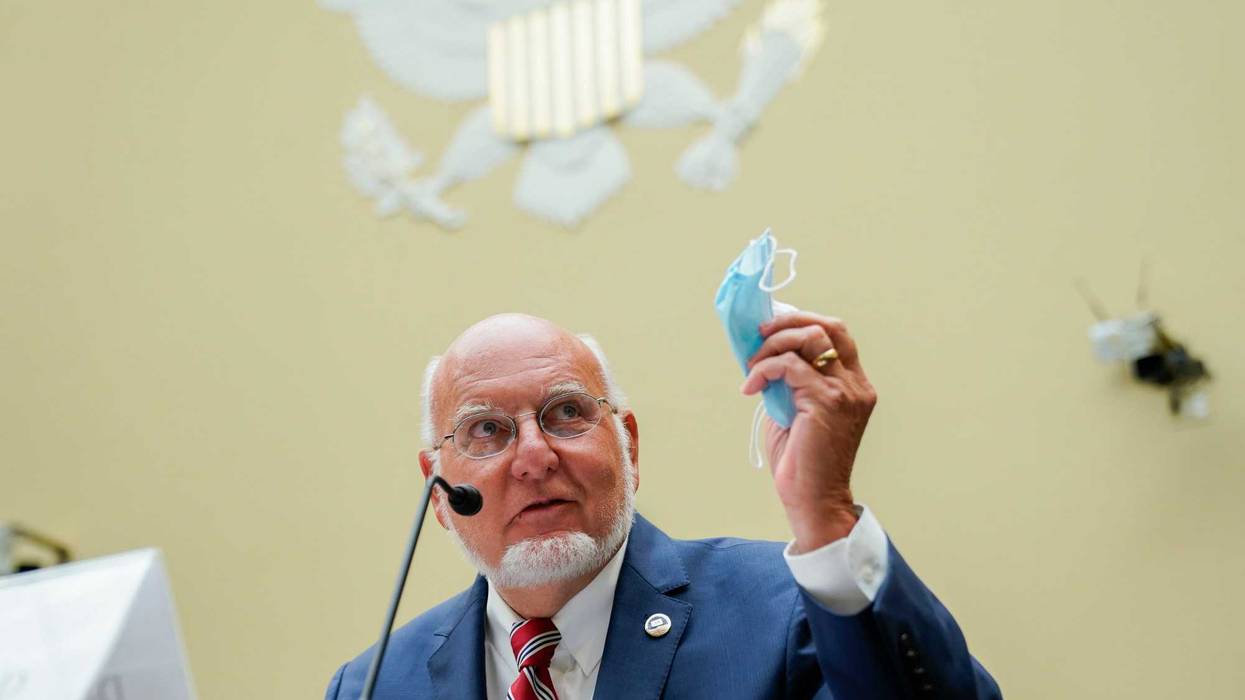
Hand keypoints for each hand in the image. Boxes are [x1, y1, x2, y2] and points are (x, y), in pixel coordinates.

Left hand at [741, 312, 876, 552]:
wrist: (814, 500)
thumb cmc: (802, 461)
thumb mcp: (795, 410)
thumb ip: (790, 380)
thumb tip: (762, 352)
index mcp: (854, 385)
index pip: (836, 334)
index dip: (802, 321)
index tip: (771, 329)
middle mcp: (856, 384)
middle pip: (828, 326)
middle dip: (788, 321)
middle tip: (759, 334)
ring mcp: (845, 391)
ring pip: (811, 337)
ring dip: (775, 343)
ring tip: (752, 364)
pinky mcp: (826, 401)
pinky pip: (790, 366)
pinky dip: (764, 369)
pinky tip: (750, 387)